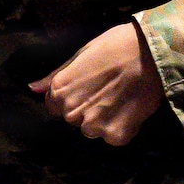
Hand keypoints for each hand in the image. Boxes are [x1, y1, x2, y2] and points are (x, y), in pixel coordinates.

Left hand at [28, 22, 164, 145]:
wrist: (152, 52)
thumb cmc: (116, 46)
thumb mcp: (81, 54)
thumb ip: (56, 76)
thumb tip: (31, 89)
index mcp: (59, 90)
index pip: (55, 106)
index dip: (74, 97)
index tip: (90, 88)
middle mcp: (71, 110)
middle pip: (74, 120)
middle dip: (88, 110)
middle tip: (109, 91)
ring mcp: (93, 125)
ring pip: (93, 130)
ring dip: (105, 120)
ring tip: (121, 98)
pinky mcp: (116, 135)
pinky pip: (114, 137)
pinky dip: (123, 127)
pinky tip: (131, 107)